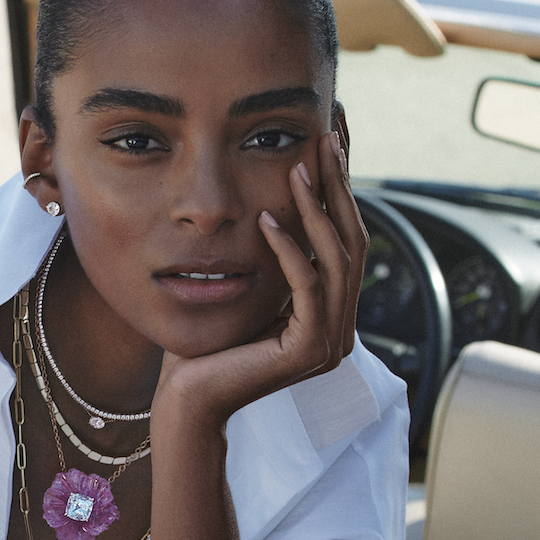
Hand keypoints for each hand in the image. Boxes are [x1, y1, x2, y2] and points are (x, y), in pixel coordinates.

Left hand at [158, 131, 366, 425]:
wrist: (187, 401)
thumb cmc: (205, 346)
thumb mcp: (245, 290)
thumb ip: (271, 260)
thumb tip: (272, 207)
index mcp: (331, 314)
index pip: (345, 239)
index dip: (341, 191)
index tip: (330, 143)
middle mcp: (341, 328)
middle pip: (351, 241)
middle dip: (339, 187)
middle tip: (326, 139)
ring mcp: (332, 342)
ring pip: (336, 259)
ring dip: (315, 210)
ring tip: (297, 169)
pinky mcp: (311, 350)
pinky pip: (307, 286)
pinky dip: (289, 249)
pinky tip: (265, 219)